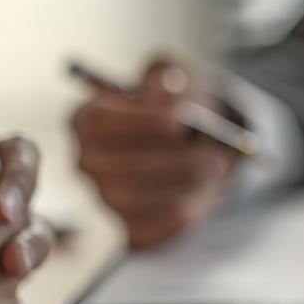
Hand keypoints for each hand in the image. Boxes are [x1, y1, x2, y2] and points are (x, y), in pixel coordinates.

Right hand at [74, 58, 235, 247]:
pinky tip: (197, 201)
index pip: (100, 122)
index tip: (180, 117)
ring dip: (182, 183)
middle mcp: (88, 161)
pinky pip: (146, 229)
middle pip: (120, 165)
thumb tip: (166, 91)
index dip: (141, 121)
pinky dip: (174, 217)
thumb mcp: (173, 75)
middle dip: (173, 159)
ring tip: (216, 167)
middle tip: (213, 152)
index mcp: (87, 119)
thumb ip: (166, 73)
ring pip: (135, 198)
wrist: (194, 143)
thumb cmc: (176, 105)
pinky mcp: (129, 227)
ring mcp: (105, 197)